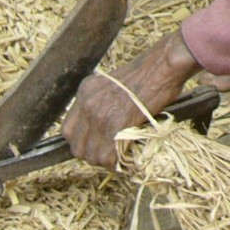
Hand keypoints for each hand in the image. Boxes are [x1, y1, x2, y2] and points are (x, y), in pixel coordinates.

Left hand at [61, 32, 201, 169]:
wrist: (162, 66)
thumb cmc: (147, 73)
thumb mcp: (113, 83)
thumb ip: (100, 103)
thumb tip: (100, 128)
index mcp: (85, 91)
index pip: (67, 131)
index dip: (81, 142)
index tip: (94, 144)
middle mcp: (87, 104)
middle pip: (77, 147)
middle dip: (92, 154)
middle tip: (109, 152)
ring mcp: (100, 116)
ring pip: (92, 156)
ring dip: (106, 161)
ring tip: (119, 156)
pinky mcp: (116, 126)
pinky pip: (108, 157)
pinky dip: (117, 163)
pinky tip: (126, 158)